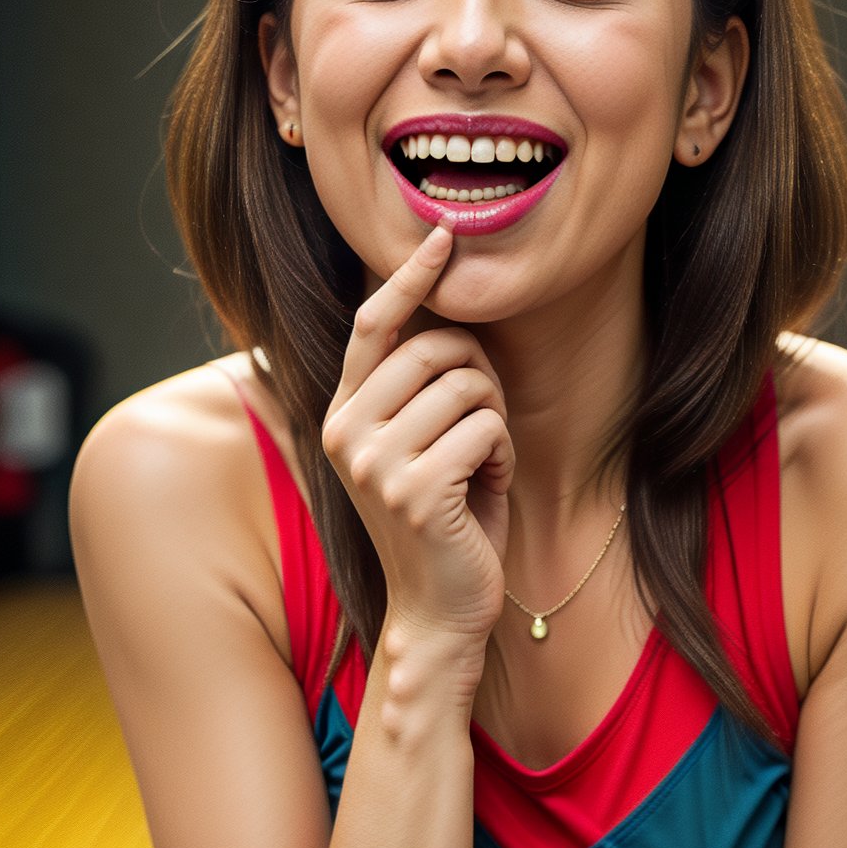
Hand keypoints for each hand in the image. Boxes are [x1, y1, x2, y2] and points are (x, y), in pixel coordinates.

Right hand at [322, 226, 512, 641]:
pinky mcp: (414, 490)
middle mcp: (346, 431)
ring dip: (495, 424)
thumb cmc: (441, 518)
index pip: (373, 324)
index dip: (410, 278)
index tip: (443, 237)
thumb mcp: (416, 444)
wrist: (438, 610)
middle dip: (481, 378)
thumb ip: (413, 387)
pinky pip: (487, 430)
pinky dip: (503, 457)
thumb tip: (440, 315)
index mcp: (342, 413)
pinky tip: (486, 491)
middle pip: (437, 348)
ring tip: (479, 467)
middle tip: (481, 428)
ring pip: (469, 387)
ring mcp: (375, 462)